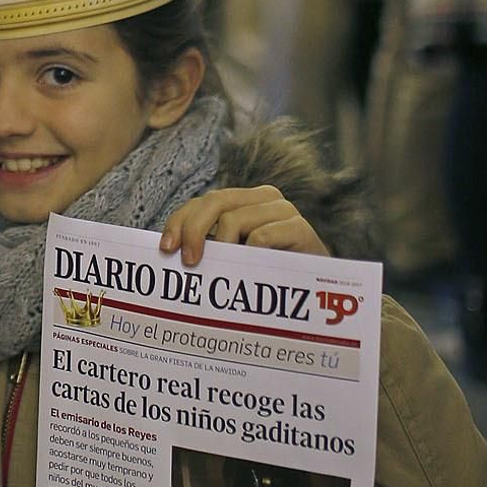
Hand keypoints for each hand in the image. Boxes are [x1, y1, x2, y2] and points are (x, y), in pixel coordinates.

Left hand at [159, 186, 329, 267]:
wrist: (319, 288)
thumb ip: (210, 248)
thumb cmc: (269, 272)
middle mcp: (262, 197)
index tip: (166, 248)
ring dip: (222, 247)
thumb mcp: (234, 257)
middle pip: (215, 201)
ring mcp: (283, 210)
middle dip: (194, 230)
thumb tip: (170, 254)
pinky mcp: (300, 227)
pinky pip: (262, 235)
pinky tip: (250, 267)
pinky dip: (250, 252)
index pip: (202, 202)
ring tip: (221, 272)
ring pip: (236, 219)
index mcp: (243, 200)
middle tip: (189, 262)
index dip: (180, 221)